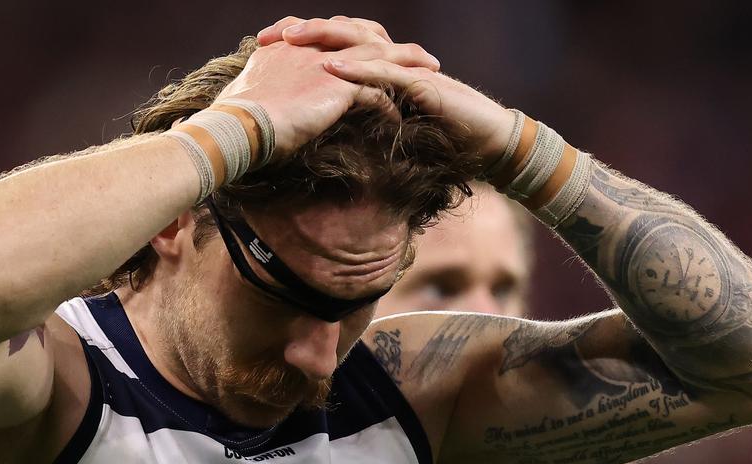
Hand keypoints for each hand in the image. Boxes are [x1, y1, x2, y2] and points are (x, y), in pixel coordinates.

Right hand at [217, 18, 440, 158]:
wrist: (237, 126)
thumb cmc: (234, 118)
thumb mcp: (248, 92)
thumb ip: (263, 85)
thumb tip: (262, 98)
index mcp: (291, 47)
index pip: (333, 34)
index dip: (357, 40)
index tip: (374, 50)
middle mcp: (312, 48)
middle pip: (364, 36)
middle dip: (393, 44)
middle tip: (418, 55)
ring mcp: (327, 65)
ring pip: (380, 59)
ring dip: (407, 67)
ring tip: (429, 76)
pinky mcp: (339, 87)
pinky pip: (376, 93)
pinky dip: (390, 105)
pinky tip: (400, 117)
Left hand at [259, 16, 518, 166]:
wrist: (487, 142)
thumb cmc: (443, 135)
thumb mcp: (390, 124)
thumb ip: (363, 116)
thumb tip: (322, 126)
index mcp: (380, 66)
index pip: (336, 45)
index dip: (302, 43)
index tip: (263, 48)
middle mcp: (391, 59)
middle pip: (341, 34)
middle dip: (303, 32)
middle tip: (267, 37)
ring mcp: (406, 68)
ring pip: (359, 44)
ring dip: (323, 39)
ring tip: (291, 39)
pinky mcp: (420, 83)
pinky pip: (382, 73)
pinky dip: (354, 70)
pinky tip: (329, 68)